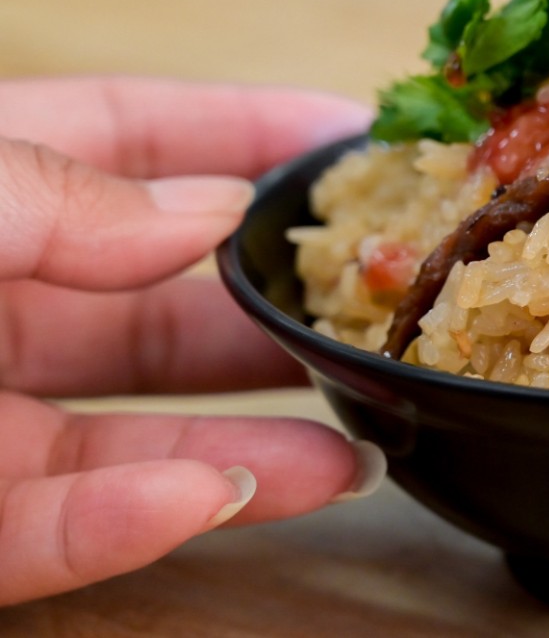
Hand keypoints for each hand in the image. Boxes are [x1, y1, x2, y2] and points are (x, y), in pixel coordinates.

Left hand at [0, 77, 382, 604]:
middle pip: (158, 303)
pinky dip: (131, 525)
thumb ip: (56, 192)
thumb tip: (209, 206)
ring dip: (247, 447)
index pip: (124, 139)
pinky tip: (214, 496)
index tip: (351, 136)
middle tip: (381, 307)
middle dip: (275, 306)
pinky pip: (49, 537)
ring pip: (133, 438)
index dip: (240, 129)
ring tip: (360, 448)